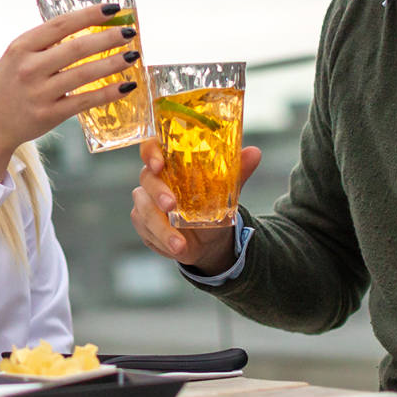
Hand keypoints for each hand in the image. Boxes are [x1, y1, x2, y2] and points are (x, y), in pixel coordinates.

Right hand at [0, 4, 140, 178]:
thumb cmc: (3, 88)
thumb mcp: (14, 58)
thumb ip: (42, 46)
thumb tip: (83, 30)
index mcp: (20, 47)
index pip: (61, 24)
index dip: (89, 15)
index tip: (112, 8)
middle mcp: (29, 68)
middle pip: (77, 48)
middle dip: (108, 37)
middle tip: (130, 32)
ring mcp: (39, 93)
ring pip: (84, 74)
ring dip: (113, 63)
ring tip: (133, 56)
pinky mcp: (49, 115)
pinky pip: (85, 101)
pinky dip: (108, 93)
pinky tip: (126, 86)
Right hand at [131, 140, 262, 273]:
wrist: (210, 239)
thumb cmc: (212, 205)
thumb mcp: (226, 189)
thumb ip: (236, 171)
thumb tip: (254, 152)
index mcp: (170, 163)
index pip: (151, 149)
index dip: (150, 152)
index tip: (159, 163)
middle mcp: (154, 180)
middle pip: (147, 179)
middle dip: (158, 193)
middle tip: (171, 206)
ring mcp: (146, 202)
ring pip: (144, 210)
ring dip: (162, 228)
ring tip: (180, 245)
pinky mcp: (143, 223)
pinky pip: (145, 230)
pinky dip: (161, 241)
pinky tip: (176, 248)